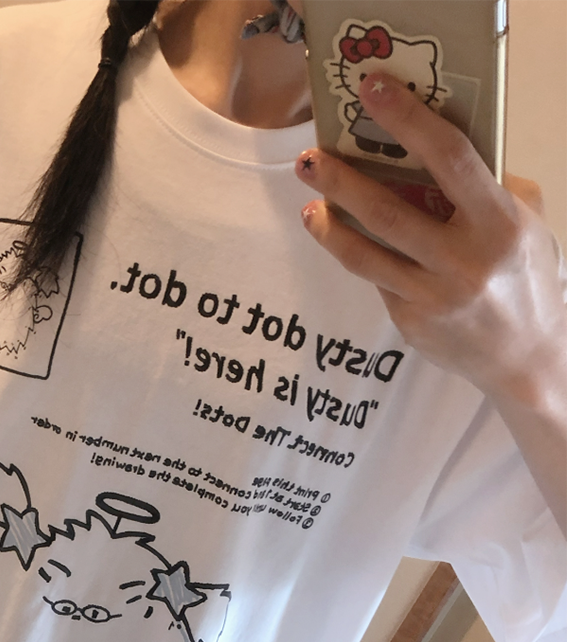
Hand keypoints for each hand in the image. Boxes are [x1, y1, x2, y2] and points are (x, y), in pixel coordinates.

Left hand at [294, 72, 566, 410]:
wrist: (527, 355)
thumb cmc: (526, 274)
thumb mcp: (525, 221)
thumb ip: (488, 185)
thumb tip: (432, 150)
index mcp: (497, 224)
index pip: (449, 158)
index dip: (408, 120)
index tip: (373, 91)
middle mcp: (462, 262)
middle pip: (388, 211)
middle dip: (341, 181)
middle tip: (309, 159)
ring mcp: (432, 297)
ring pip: (366, 255)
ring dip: (330, 227)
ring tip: (311, 205)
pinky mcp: (410, 322)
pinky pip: (377, 280)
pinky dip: (359, 256)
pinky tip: (345, 239)